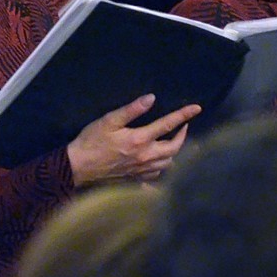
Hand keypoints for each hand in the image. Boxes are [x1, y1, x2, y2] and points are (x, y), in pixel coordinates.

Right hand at [67, 94, 198, 185]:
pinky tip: (159, 163)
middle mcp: (146, 156)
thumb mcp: (108, 120)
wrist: (79, 166)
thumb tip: (151, 98)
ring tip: (172, 142)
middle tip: (183, 126)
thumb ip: (131, 110)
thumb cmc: (91, 140)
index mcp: (140, 139)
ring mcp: (142, 169)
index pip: (167, 125)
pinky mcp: (136, 178)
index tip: (196, 108)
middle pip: (175, 147)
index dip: (183, 115)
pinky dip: (162, 168)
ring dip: (175, 152)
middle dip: (183, 135)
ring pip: (169, 163)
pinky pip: (157, 176)